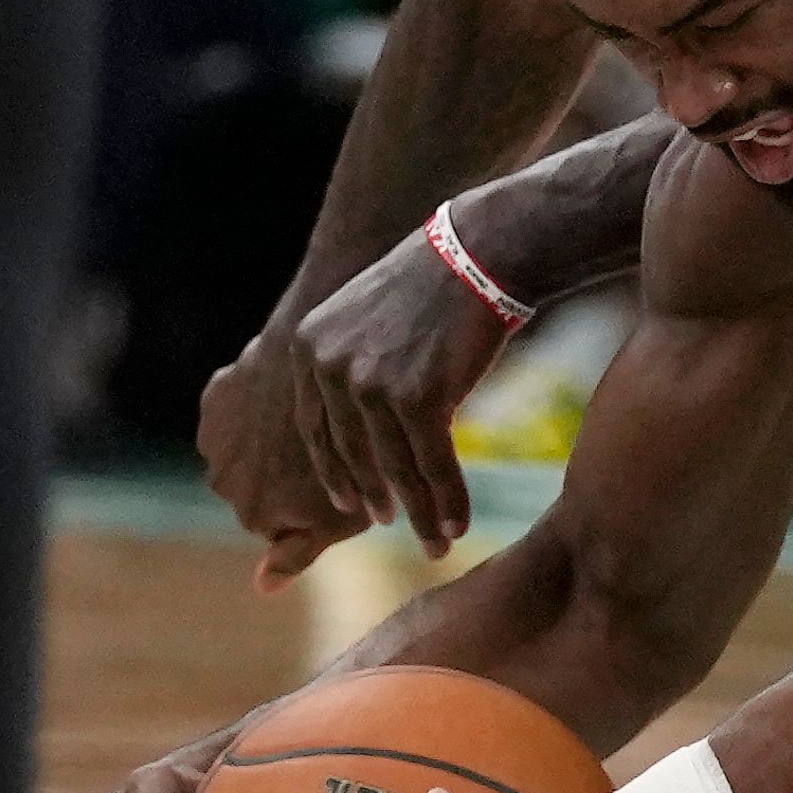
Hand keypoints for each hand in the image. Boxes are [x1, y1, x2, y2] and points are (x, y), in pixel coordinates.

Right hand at [200, 326, 371, 590]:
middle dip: (284, 475)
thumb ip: (298, 554)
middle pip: (256, 488)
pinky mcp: (216, 398)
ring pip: (243, 449)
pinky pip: (236, 411)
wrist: (335, 377)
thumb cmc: (355, 455)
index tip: (339, 484)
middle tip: (329, 451)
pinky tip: (286, 398)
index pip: (280, 524)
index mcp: (254, 516)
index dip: (313, 504)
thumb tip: (262, 587)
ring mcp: (214, 438)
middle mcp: (221, 482)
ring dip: (266, 442)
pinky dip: (256, 408)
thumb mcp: (341, 516)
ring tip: (308, 423)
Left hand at [290, 224, 516, 561]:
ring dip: (420, 511)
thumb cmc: (438, 282)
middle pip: (354, 454)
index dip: (338, 472)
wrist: (482, 252)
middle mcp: (329, 367)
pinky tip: (459, 523)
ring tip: (436, 540)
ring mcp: (369, 384)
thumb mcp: (371, 316)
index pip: (317, 428)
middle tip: (394, 526)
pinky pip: (431, 463)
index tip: (354, 504)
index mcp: (310, 346)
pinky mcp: (415, 397)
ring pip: (395, 467)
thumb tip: (363, 412)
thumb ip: (356, 362)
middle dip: (379, 500)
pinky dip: (447, 499)